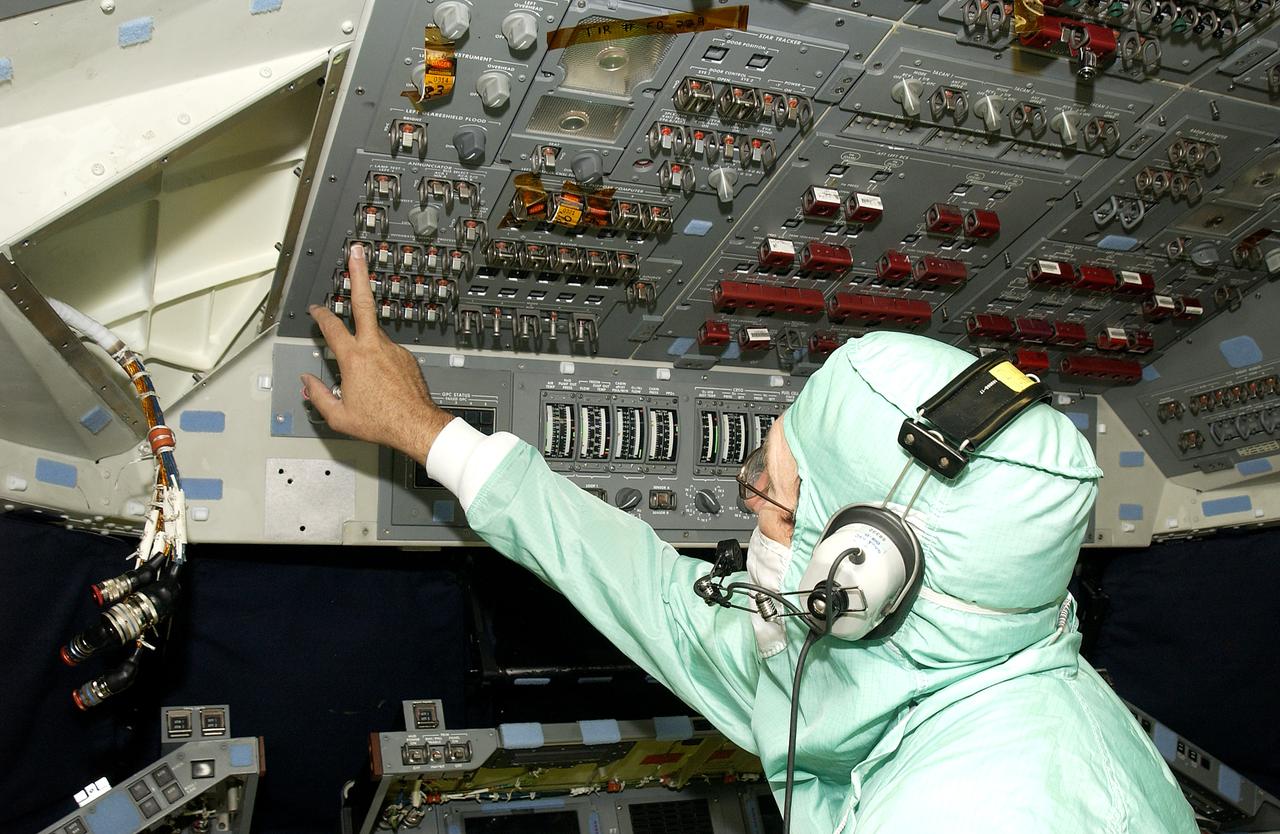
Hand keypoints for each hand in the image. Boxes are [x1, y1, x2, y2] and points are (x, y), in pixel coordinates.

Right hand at [301, 245, 452, 461]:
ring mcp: (394, 350)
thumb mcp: (339, 416)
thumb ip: (317, 396)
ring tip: (369, 380)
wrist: (417, 425)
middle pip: (364, 302)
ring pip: (374, 338)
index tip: (315, 309)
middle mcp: (375, 347)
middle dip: (359, 273)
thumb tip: (307, 382)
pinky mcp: (407, 358)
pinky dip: (380, 364)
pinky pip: (388, 355)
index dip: (320, 315)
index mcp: (354, 358)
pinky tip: (382, 384)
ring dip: (367, 348)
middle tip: (357, 252)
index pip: (331, 327)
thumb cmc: (381, 422)